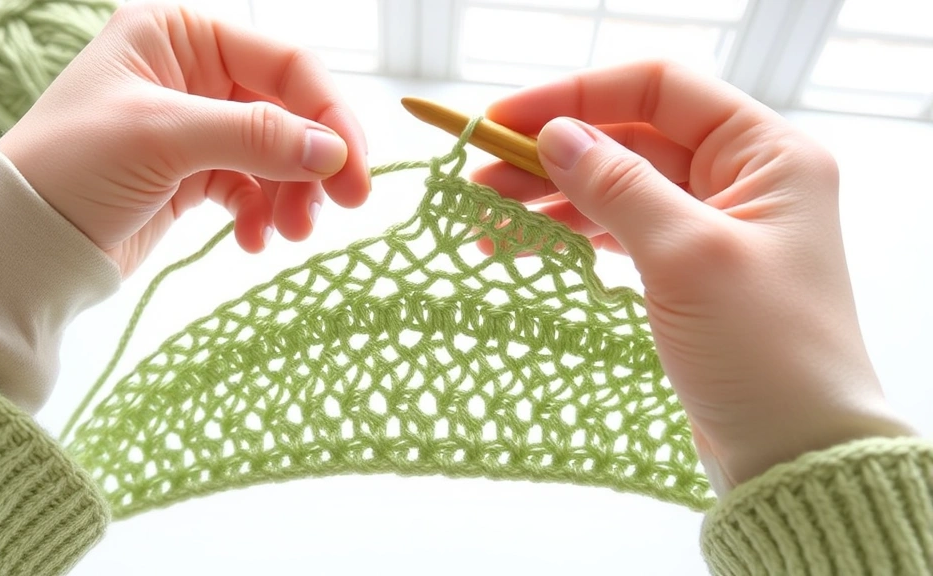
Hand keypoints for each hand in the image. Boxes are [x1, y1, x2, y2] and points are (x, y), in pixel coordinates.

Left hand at [0, 3, 369, 275]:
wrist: (24, 242)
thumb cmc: (70, 165)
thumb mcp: (164, 137)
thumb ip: (255, 136)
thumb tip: (333, 151)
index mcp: (181, 35)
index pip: (285, 63)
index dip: (328, 114)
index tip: (353, 169)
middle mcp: (193, 73)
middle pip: (289, 112)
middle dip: (314, 162)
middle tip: (344, 208)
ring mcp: (196, 126)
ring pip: (277, 155)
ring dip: (293, 196)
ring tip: (289, 235)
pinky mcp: (194, 174)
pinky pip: (252, 188)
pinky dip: (261, 214)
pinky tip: (250, 240)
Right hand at [472, 61, 913, 493]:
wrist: (796, 454)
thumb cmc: (765, 352)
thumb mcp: (687, 256)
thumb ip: (619, 187)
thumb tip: (555, 135)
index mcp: (766, 154)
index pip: (659, 90)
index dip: (577, 95)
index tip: (504, 119)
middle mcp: (743, 178)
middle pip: (629, 139)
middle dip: (552, 154)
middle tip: (479, 178)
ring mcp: (714, 226)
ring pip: (617, 187)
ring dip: (551, 197)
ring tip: (486, 218)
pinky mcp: (689, 270)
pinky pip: (619, 231)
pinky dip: (572, 233)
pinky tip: (526, 242)